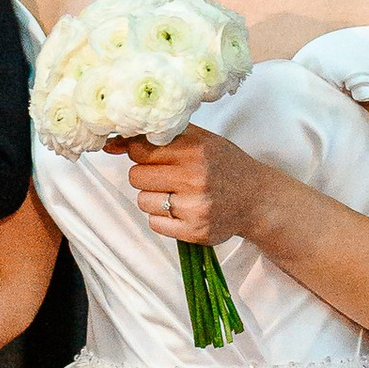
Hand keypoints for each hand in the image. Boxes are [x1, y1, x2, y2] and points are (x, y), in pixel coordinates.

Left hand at [118, 128, 282, 247]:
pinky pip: (154, 224)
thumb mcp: (200, 140)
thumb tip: (111, 143)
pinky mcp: (194, 232)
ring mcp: (195, 208)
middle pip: (136, 176)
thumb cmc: (223, 165)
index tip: (150, 156)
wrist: (257, 200)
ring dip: (154, 198)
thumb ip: (159, 135)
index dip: (140, 153)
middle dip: (147, 176)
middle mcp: (195, 179)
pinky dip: (163, 218)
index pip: (140, 149)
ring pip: (142, 201)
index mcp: (195, 150)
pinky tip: (183, 209)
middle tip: (168, 176)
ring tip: (178, 193)